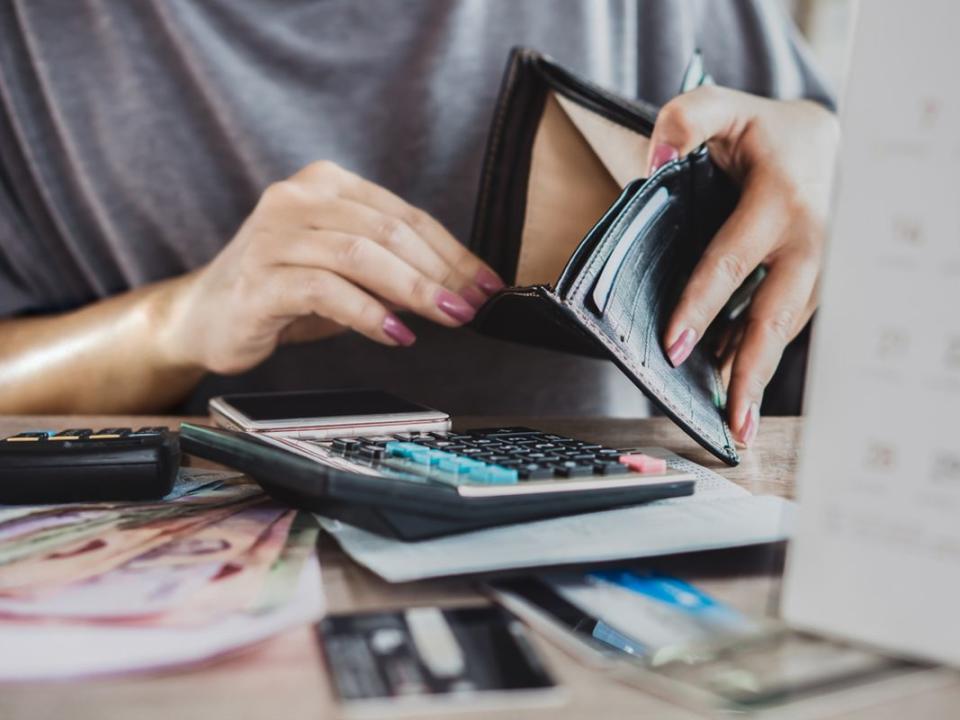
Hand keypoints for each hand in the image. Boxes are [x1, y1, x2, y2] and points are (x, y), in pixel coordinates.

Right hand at [160, 161, 503, 373]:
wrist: (203, 316)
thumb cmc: (282, 291)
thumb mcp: (343, 270)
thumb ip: (390, 267)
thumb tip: (456, 288)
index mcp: (324, 185)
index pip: (404, 214)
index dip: (452, 251)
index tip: (485, 283)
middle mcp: (296, 199)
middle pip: (387, 230)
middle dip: (441, 270)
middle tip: (472, 304)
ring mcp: (273, 236)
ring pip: (360, 254)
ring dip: (413, 289)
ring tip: (446, 316)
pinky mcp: (259, 279)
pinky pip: (324, 290)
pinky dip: (368, 313)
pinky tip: (395, 334)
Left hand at [646, 86, 838, 445]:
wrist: (826, 139)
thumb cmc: (764, 131)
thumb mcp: (723, 106)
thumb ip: (684, 119)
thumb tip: (649, 162)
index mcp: (782, 200)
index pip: (731, 262)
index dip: (700, 306)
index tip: (674, 346)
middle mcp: (808, 241)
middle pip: (775, 317)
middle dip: (751, 372)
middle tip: (731, 423)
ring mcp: (818, 267)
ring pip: (783, 329)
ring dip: (756, 373)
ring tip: (731, 419)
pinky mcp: (815, 283)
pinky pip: (784, 323)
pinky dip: (760, 353)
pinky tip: (735, 381)